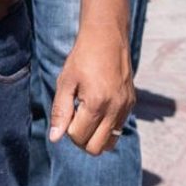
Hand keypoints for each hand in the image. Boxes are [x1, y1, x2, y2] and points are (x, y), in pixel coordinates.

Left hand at [51, 24, 136, 155]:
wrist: (107, 37)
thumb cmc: (83, 57)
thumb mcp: (66, 82)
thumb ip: (60, 112)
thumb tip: (55, 138)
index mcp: (97, 103)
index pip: (78, 136)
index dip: (67, 130)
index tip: (67, 112)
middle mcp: (115, 108)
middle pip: (96, 148)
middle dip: (81, 140)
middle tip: (74, 121)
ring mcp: (125, 107)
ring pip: (110, 143)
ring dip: (95, 137)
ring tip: (86, 118)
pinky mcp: (131, 103)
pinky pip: (118, 128)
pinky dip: (106, 127)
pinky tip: (98, 109)